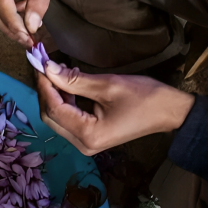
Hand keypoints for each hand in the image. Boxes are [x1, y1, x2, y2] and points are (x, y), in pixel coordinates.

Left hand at [37, 61, 195, 155]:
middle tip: (42, 66)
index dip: (44, 85)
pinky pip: (69, 119)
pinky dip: (64, 102)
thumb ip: (74, 80)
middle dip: (45, 91)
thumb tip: (48, 69)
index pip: (54, 109)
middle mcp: (83, 144)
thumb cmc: (144, 97)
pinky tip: (65, 84)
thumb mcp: (108, 85)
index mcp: (88, 134)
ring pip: (57, 118)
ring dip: (53, 95)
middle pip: (51, 117)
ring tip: (53, 71)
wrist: (169, 112)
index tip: (38, 63)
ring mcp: (86, 143)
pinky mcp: (90, 137)